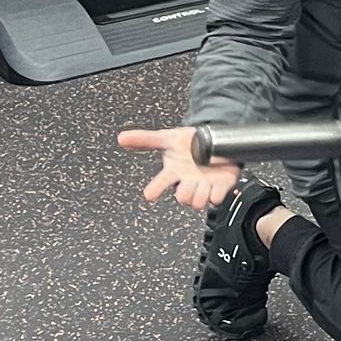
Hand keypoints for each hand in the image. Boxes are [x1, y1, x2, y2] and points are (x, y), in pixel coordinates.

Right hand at [119, 124, 239, 210]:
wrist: (216, 140)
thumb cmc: (190, 142)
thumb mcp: (169, 137)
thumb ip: (145, 139)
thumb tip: (121, 138)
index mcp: (173, 172)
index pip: (159, 184)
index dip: (154, 189)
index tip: (149, 194)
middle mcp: (186, 183)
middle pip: (181, 198)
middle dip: (185, 192)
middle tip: (190, 180)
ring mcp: (203, 187)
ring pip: (197, 202)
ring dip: (200, 193)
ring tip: (204, 181)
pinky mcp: (219, 188)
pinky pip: (217, 198)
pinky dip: (216, 194)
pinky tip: (215, 186)